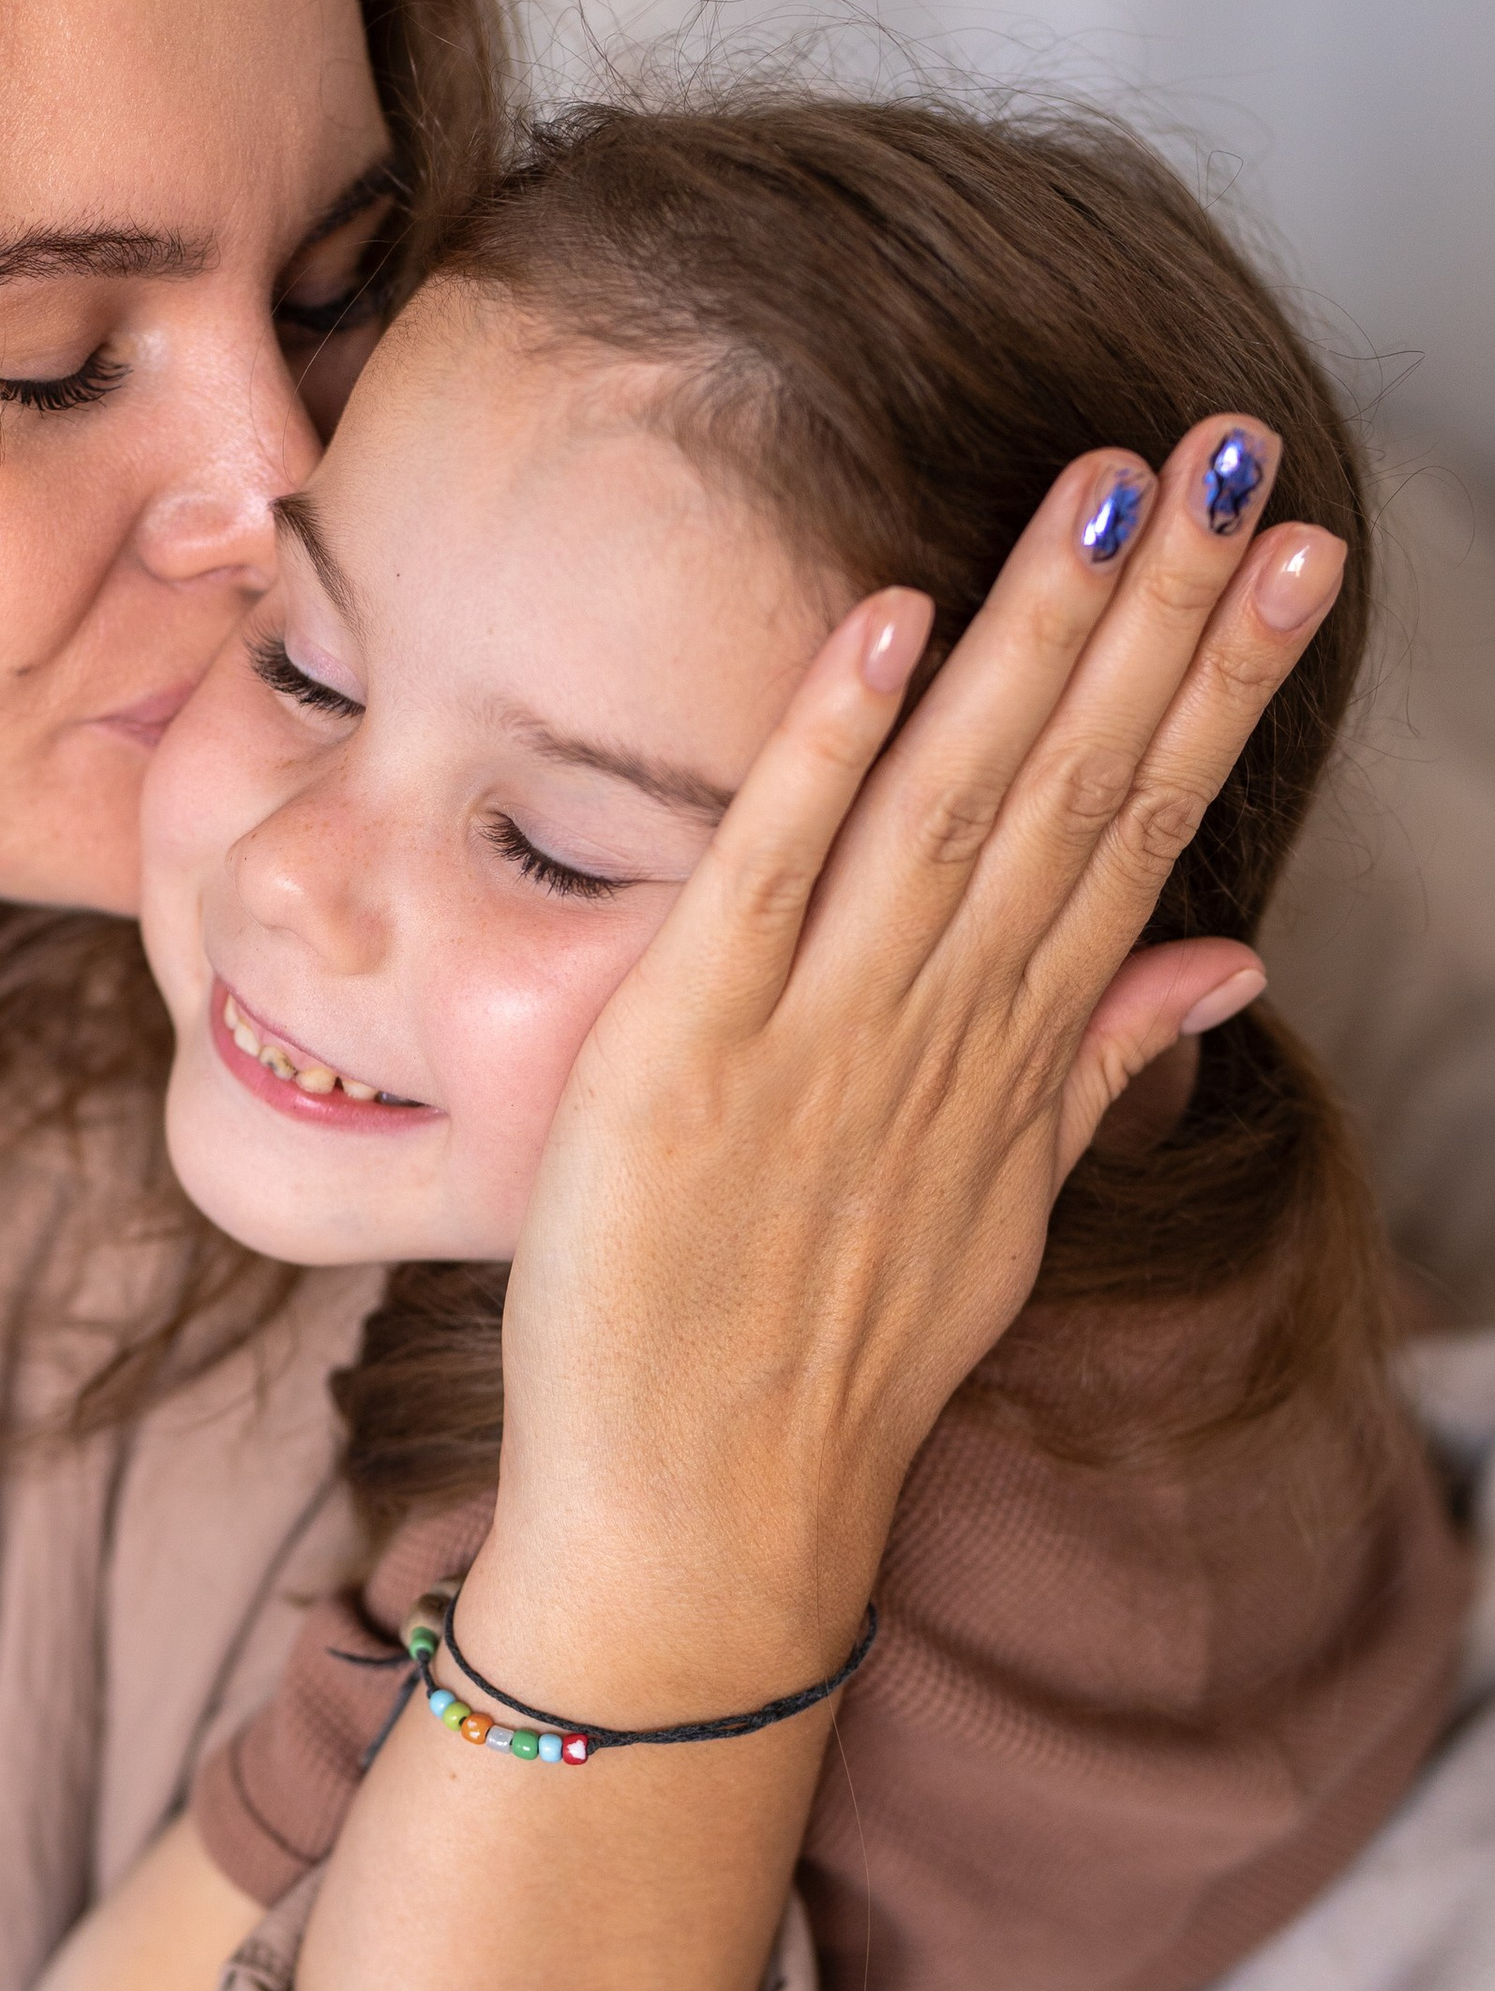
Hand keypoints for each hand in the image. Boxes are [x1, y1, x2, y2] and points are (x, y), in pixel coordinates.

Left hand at [478, 414, 1340, 1708]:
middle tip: (1247, 462)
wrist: (703, 1528)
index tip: (1300, 553)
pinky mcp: (690, 1061)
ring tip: (1116, 495)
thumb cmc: (827, 1367)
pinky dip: (828, 753)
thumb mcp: (997, 1216)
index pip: (1143, 832)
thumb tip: (1228, 952)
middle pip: (1078, 793)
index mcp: (1013, 1061)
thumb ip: (1101, 1066)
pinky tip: (889, 623)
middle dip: (1169, 621)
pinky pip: (767, 882)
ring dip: (1037, 646)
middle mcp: (944, 1037)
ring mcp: (822, 1045)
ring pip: (957, 810)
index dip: (1222, 683)